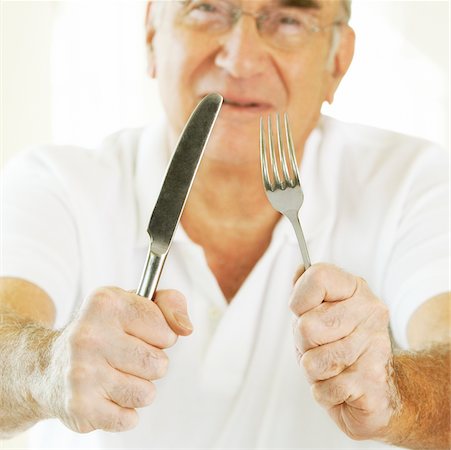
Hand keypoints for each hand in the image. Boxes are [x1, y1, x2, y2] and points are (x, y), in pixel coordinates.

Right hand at [44, 287, 191, 432]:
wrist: (48, 366)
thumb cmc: (102, 332)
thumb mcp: (133, 303)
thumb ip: (170, 304)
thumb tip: (185, 328)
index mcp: (106, 303)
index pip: (166, 330)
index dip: (161, 336)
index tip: (142, 334)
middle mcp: (89, 335)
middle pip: (159, 364)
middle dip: (152, 364)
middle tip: (127, 357)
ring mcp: (82, 372)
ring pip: (147, 393)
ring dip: (139, 388)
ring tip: (116, 375)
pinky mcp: (79, 406)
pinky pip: (129, 419)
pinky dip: (124, 412)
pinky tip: (107, 395)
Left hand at [290, 263, 396, 440]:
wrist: (378, 389)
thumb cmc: (340, 345)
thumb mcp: (321, 311)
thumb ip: (307, 288)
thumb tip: (300, 268)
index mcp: (356, 289)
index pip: (317, 277)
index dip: (299, 300)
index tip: (305, 313)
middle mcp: (371, 312)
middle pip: (307, 326)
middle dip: (303, 344)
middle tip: (321, 347)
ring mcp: (375, 346)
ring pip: (312, 362)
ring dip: (313, 371)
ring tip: (332, 367)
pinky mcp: (373, 381)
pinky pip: (323, 389)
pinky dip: (324, 393)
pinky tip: (342, 385)